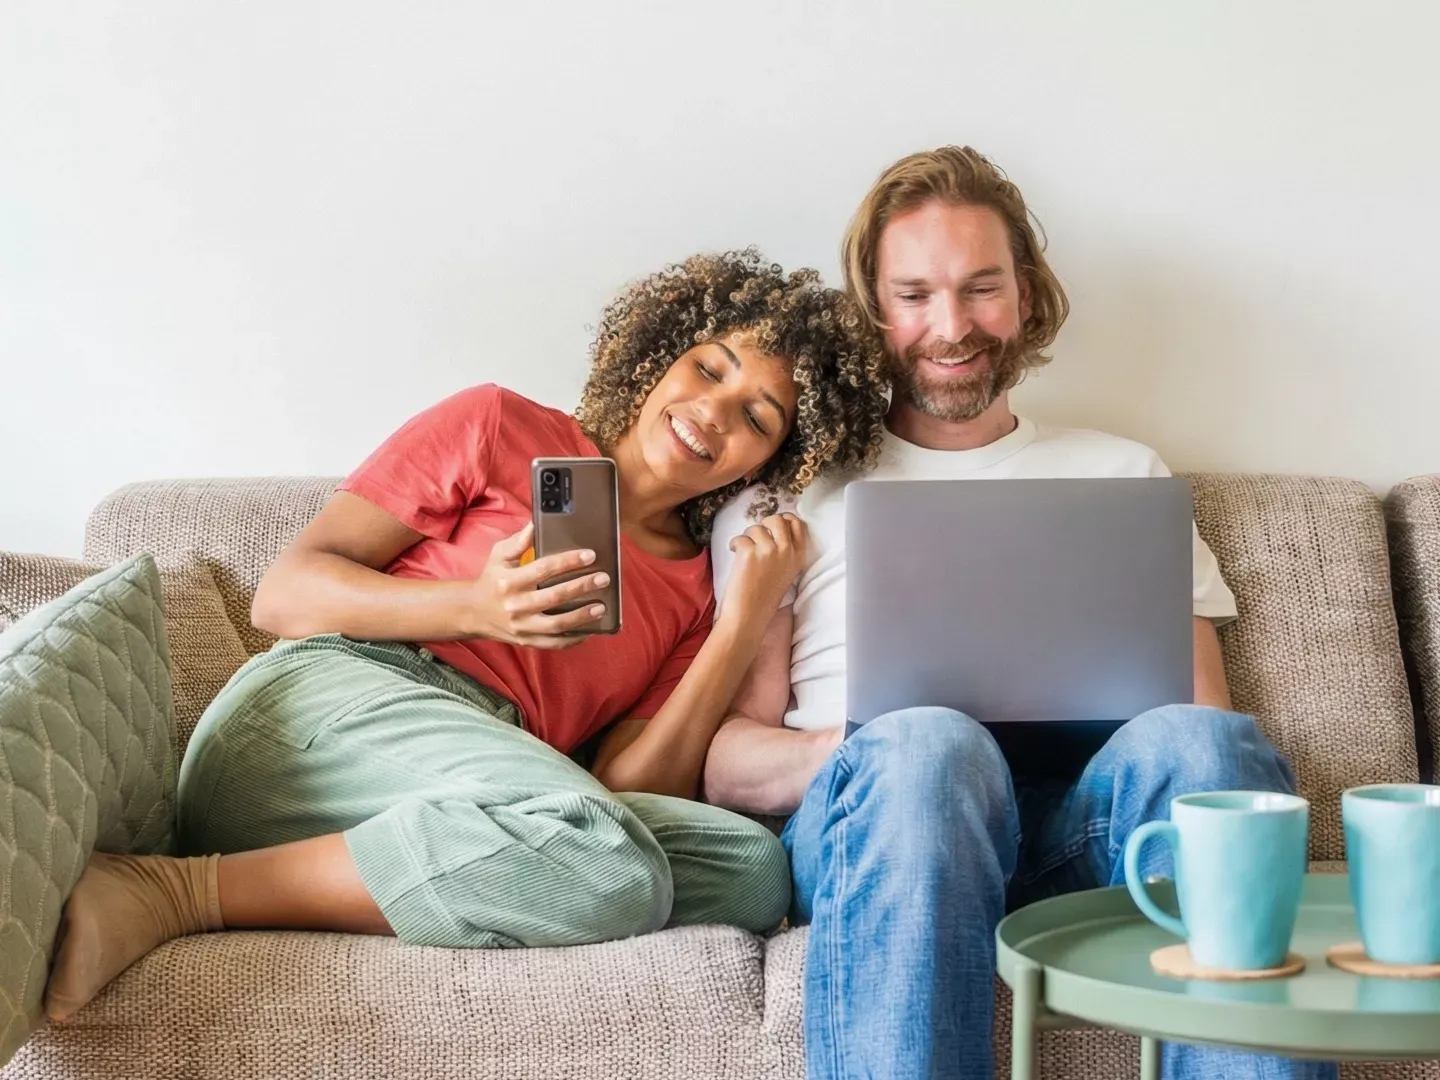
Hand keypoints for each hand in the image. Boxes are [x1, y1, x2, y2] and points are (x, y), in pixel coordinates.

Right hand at [466, 522, 608, 648]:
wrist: (472, 612)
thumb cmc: (491, 580)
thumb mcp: (499, 556)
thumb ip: (518, 541)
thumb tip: (536, 523)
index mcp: (509, 580)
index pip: (544, 569)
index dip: (569, 561)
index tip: (590, 555)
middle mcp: (515, 604)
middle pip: (554, 597)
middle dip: (581, 587)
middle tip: (602, 579)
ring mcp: (521, 626)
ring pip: (556, 625)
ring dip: (581, 617)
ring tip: (601, 607)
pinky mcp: (526, 641)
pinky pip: (553, 644)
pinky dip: (573, 640)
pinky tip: (589, 631)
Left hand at [720, 513, 806, 629]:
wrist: (749, 615)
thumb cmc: (764, 597)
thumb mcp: (786, 573)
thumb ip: (785, 552)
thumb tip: (773, 530)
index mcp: (798, 556)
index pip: (798, 524)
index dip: (785, 519)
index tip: (773, 525)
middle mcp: (787, 551)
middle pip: (777, 519)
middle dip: (764, 524)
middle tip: (756, 536)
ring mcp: (769, 550)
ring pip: (755, 528)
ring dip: (746, 538)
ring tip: (744, 554)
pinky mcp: (749, 553)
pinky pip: (739, 538)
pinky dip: (734, 545)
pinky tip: (734, 555)